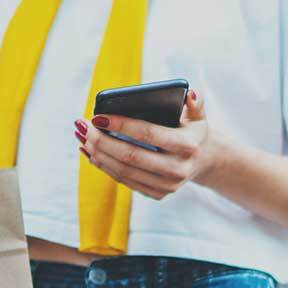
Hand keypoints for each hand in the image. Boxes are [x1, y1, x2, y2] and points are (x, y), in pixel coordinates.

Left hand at [75, 88, 215, 199]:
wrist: (204, 160)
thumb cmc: (193, 130)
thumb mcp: (198, 114)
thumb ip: (195, 102)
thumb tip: (189, 93)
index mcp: (187, 145)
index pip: (148, 133)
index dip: (121, 125)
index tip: (98, 116)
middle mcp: (178, 169)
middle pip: (130, 156)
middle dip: (102, 141)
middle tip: (83, 126)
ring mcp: (167, 185)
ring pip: (123, 171)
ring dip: (98, 154)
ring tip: (82, 138)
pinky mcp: (157, 194)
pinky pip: (124, 181)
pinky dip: (104, 166)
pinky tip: (90, 153)